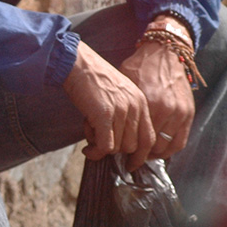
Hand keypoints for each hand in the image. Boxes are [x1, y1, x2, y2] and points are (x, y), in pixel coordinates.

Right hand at [63, 41, 154, 169]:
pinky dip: (96, 152)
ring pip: (118, 147)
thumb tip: (118, 140)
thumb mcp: (117, 93)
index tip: (131, 163)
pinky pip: (105, 145)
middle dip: (115, 150)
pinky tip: (87, 149)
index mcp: (141, 102)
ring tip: (89, 136)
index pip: (149, 138)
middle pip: (133, 146)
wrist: (77, 62)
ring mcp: (120, 111)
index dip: (141, 154)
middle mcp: (134, 107)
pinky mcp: (104, 115)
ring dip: (102, 148)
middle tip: (98, 142)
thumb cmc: (92, 77)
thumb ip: (124, 113)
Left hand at [120, 40, 195, 160]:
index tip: (113, 153)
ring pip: (164, 148)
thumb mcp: (123, 83)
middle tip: (127, 158)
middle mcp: (164, 110)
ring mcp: (179, 113)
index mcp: (145, 103)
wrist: (164, 52)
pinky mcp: (188, 114)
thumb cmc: (139, 67)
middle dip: (136, 155)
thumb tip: (104, 127)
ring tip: (141, 156)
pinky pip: (179, 142)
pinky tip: (158, 151)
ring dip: (152, 155)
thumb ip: (119, 105)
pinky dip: (169, 150)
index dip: (121, 148)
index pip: (132, 137)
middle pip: (148, 146)